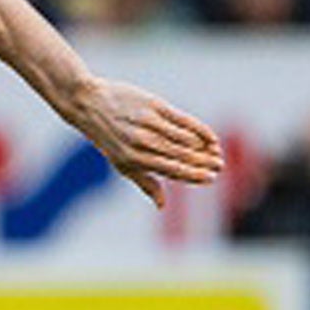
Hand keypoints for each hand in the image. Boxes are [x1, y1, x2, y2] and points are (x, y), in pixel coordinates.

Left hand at [63, 78, 223, 207]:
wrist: (90, 104)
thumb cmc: (109, 137)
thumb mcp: (121, 162)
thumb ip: (145, 182)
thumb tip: (162, 206)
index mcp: (132, 159)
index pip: (171, 171)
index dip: (193, 176)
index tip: (210, 178)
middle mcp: (141, 142)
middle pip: (181, 155)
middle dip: (203, 163)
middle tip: (218, 166)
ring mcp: (148, 123)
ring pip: (184, 139)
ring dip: (204, 148)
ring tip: (216, 153)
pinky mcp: (154, 106)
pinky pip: (183, 120)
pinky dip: (199, 130)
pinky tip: (210, 138)